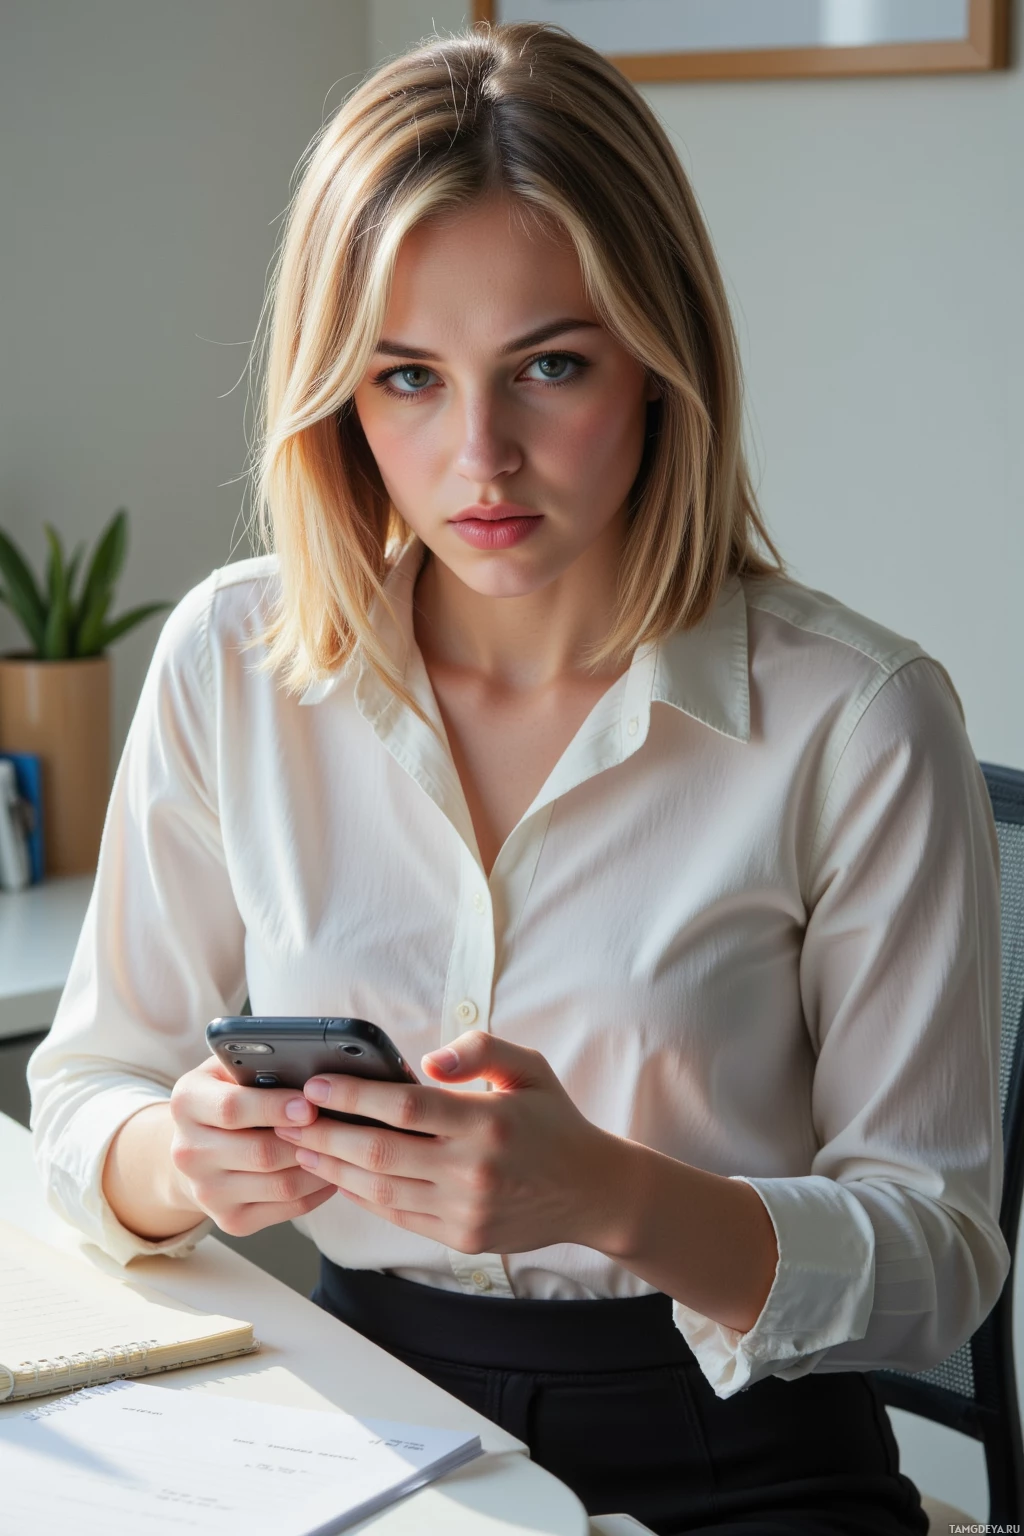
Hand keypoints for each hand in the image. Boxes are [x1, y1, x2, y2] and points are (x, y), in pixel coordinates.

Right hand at [167, 1056, 336, 1236]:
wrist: (197, 1150)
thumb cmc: (227, 1098)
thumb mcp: (229, 1070)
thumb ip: (258, 1065)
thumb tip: (309, 1068)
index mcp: (187, 1103)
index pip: (232, 1108)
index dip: (275, 1107)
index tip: (310, 1104)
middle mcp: (188, 1152)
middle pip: (261, 1153)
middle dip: (307, 1140)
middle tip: (340, 1127)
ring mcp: (207, 1192)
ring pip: (281, 1185)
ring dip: (320, 1166)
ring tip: (345, 1147)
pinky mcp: (230, 1220)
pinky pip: (288, 1208)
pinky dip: (318, 1190)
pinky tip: (334, 1170)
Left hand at [273, 1030, 629, 1254]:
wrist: (593, 1191)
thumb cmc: (553, 1121)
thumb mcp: (527, 1068)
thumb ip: (478, 1049)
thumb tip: (426, 1063)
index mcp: (487, 1120)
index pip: (405, 1107)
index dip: (354, 1096)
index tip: (315, 1085)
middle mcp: (474, 1169)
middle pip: (380, 1153)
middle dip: (326, 1134)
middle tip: (287, 1117)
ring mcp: (466, 1209)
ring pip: (381, 1189)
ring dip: (333, 1168)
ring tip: (300, 1146)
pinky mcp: (462, 1236)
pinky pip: (399, 1215)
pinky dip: (362, 1196)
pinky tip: (338, 1176)